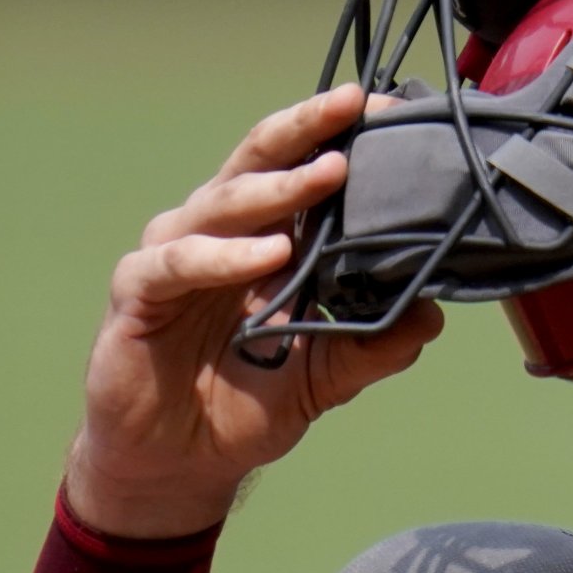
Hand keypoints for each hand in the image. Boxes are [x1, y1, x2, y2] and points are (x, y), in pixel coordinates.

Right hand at [63, 85, 445, 540]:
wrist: (179, 465)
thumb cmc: (240, 406)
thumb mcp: (323, 378)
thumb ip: (373, 346)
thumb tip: (433, 315)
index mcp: (260, 239)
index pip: (297, 170)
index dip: (333, 138)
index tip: (385, 111)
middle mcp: (216, 234)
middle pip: (257, 161)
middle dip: (306, 131)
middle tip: (352, 107)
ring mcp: (173, 258)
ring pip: (223, 203)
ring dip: (276, 189)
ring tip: (326, 177)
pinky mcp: (138, 293)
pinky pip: (179, 262)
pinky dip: (224, 256)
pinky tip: (269, 255)